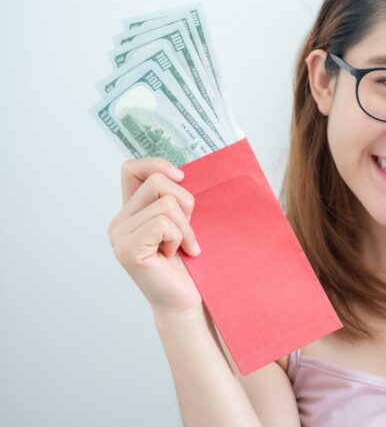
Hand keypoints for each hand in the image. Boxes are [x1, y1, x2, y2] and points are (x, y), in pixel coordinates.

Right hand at [107, 157, 202, 316]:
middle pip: (157, 181)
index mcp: (130, 212)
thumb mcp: (181, 221)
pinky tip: (175, 255)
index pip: (131, 168)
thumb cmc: (186, 263)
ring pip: (166, 203)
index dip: (157, 164)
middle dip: (185, 202)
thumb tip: (180, 173)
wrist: (185, 300)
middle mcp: (118, 222)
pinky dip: (179, 238)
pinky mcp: (128, 250)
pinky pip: (164, 224)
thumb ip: (172, 198)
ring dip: (185, 226)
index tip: (181, 178)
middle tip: (186, 231)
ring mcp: (119, 237)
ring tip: (181, 247)